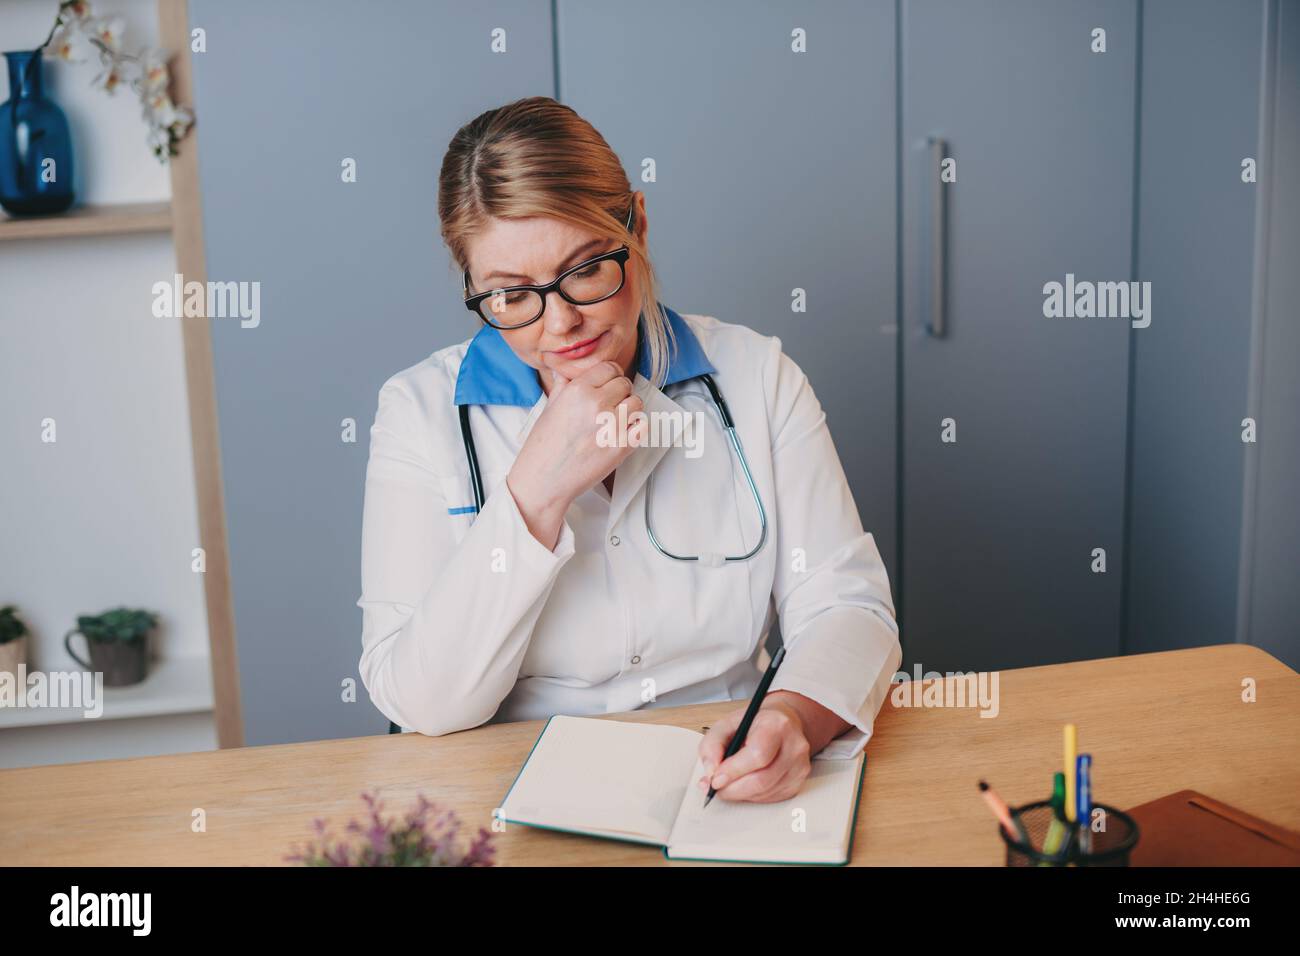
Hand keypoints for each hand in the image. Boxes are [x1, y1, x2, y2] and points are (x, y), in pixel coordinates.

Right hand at [507, 361, 646, 547]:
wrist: (544, 479)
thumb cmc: (544, 447)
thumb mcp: (550, 408)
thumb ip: (563, 386)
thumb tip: (565, 371)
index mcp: (577, 390)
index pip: (609, 368)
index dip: (611, 375)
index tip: (610, 383)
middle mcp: (596, 404)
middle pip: (625, 384)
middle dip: (620, 392)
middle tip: (610, 404)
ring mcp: (611, 425)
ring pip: (637, 403)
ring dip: (629, 409)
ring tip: (616, 419)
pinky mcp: (622, 446)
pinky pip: (643, 426)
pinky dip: (636, 427)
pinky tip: (623, 432)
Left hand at [696, 691, 851, 802]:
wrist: (781, 722)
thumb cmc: (754, 723)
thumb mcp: (727, 724)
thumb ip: (712, 744)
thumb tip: (711, 771)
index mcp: (777, 725)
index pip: (758, 754)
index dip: (734, 770)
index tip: (715, 778)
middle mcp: (794, 745)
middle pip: (762, 779)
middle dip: (733, 788)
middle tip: (716, 787)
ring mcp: (800, 766)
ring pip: (766, 792)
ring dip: (741, 794)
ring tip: (728, 784)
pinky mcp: (798, 782)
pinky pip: (772, 798)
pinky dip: (753, 796)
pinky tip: (745, 784)